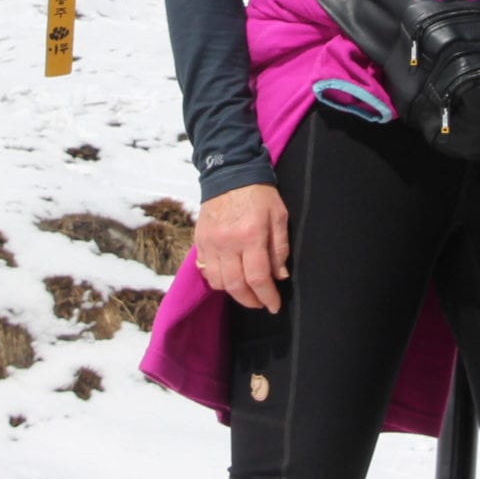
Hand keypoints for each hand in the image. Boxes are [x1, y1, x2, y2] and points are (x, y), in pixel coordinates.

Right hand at [193, 182, 289, 312]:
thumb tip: (279, 276)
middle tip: (261, 302)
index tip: (274, 306)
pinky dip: (216, 279)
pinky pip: (205, 269)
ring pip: (218, 281)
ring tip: (246, 290)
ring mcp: (210, 242)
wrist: (229, 172)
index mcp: (251, 235)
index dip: (267, 297)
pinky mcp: (199, 240)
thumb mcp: (279, 216)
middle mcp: (227, 242)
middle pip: (236, 285)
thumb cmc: (259, 194)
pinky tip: (228, 277)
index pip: (258, 277)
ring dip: (233, 292)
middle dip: (250, 300)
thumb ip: (280, 248)